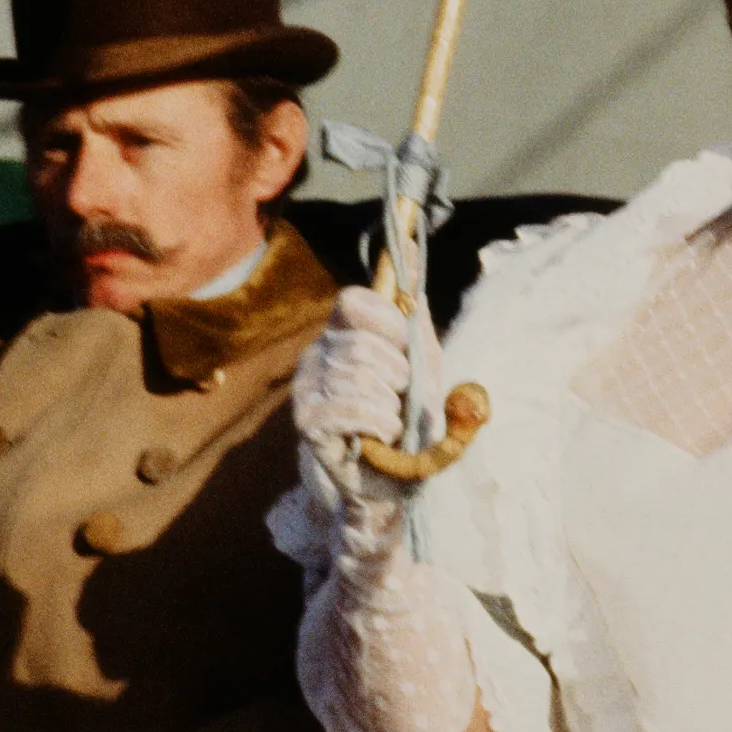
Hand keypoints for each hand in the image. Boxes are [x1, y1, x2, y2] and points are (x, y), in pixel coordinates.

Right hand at [292, 286, 442, 506]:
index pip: (355, 302)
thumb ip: (417, 315)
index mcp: (344, 332)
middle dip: (396, 374)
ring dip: (391, 404)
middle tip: (400, 397)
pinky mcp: (308, 421)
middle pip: (361, 343)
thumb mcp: (424, 362)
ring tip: (392, 420)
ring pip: (357, 376)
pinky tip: (383, 435)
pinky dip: (378, 422)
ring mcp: (308, 387)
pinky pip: (346, 408)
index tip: (405, 350)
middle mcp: (318, 353)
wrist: (394, 480)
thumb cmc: (409, 416)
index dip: (388, 324)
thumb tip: (415, 252)